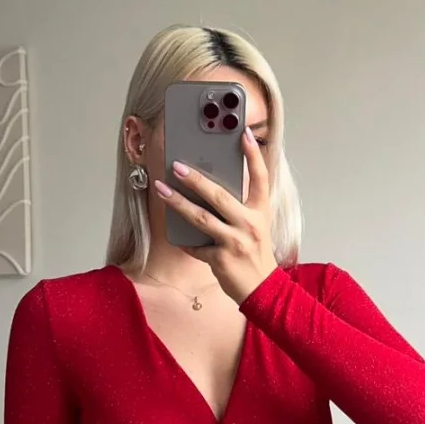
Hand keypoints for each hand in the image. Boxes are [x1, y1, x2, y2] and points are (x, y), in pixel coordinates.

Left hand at [155, 127, 277, 304]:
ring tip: (161, 190)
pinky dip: (184, 239)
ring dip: (178, 203)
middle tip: (176, 166)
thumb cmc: (255, 254)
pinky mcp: (221, 260)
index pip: (260, 178)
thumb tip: (208, 189)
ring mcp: (235, 242)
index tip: (243, 133)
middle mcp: (249, 224)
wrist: (263, 290)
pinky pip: (196, 246)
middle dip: (195, 179)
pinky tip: (173, 231)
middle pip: (219, 196)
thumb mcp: (255, 226)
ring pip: (201, 218)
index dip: (253, 155)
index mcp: (260, 212)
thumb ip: (238, 207)